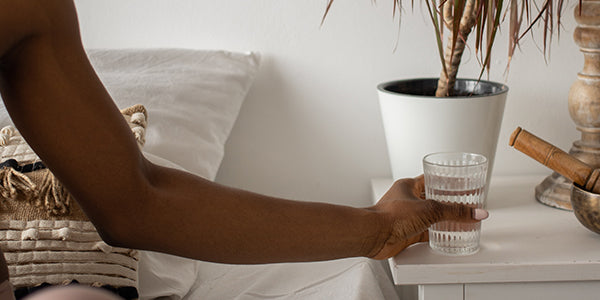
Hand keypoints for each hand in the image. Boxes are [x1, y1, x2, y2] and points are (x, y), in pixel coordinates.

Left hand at [369, 175, 487, 258]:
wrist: (373, 235)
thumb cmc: (390, 216)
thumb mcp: (429, 210)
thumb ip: (454, 212)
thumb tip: (475, 212)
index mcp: (409, 186)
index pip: (433, 179)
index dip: (448, 181)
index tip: (462, 183)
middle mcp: (407, 200)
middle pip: (433, 199)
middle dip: (449, 202)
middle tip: (466, 203)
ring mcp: (407, 216)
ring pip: (430, 216)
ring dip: (444, 219)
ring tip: (462, 220)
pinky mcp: (407, 232)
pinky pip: (427, 231)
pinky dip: (438, 234)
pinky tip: (448, 236)